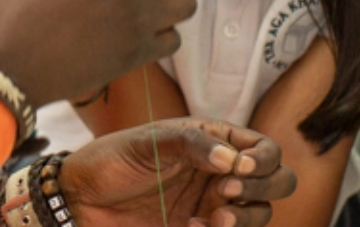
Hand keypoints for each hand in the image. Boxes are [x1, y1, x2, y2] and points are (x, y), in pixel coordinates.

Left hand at [61, 118, 296, 226]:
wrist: (81, 200)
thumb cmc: (113, 160)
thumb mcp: (150, 141)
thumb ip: (193, 143)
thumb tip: (233, 158)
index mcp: (215, 142)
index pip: (265, 148)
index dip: (263, 159)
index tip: (238, 168)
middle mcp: (222, 173)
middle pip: (278, 181)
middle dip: (265, 187)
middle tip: (227, 191)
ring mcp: (214, 205)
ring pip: (260, 213)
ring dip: (247, 217)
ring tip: (214, 218)